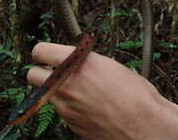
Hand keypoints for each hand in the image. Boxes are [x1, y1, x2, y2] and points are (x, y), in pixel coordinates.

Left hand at [27, 42, 177, 139]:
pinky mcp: (70, 122)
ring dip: (54, 89)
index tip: (47, 54)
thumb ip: (86, 62)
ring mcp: (65, 106)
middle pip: (32, 74)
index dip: (43, 51)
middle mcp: (66, 83)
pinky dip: (66, 104)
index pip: (40, 51)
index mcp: (77, 63)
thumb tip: (75, 60)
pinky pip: (59, 109)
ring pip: (44, 93)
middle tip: (55, 71)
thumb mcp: (110, 65)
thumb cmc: (135, 94)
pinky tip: (84, 103)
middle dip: (41, 72)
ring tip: (74, 88)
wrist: (144, 126)